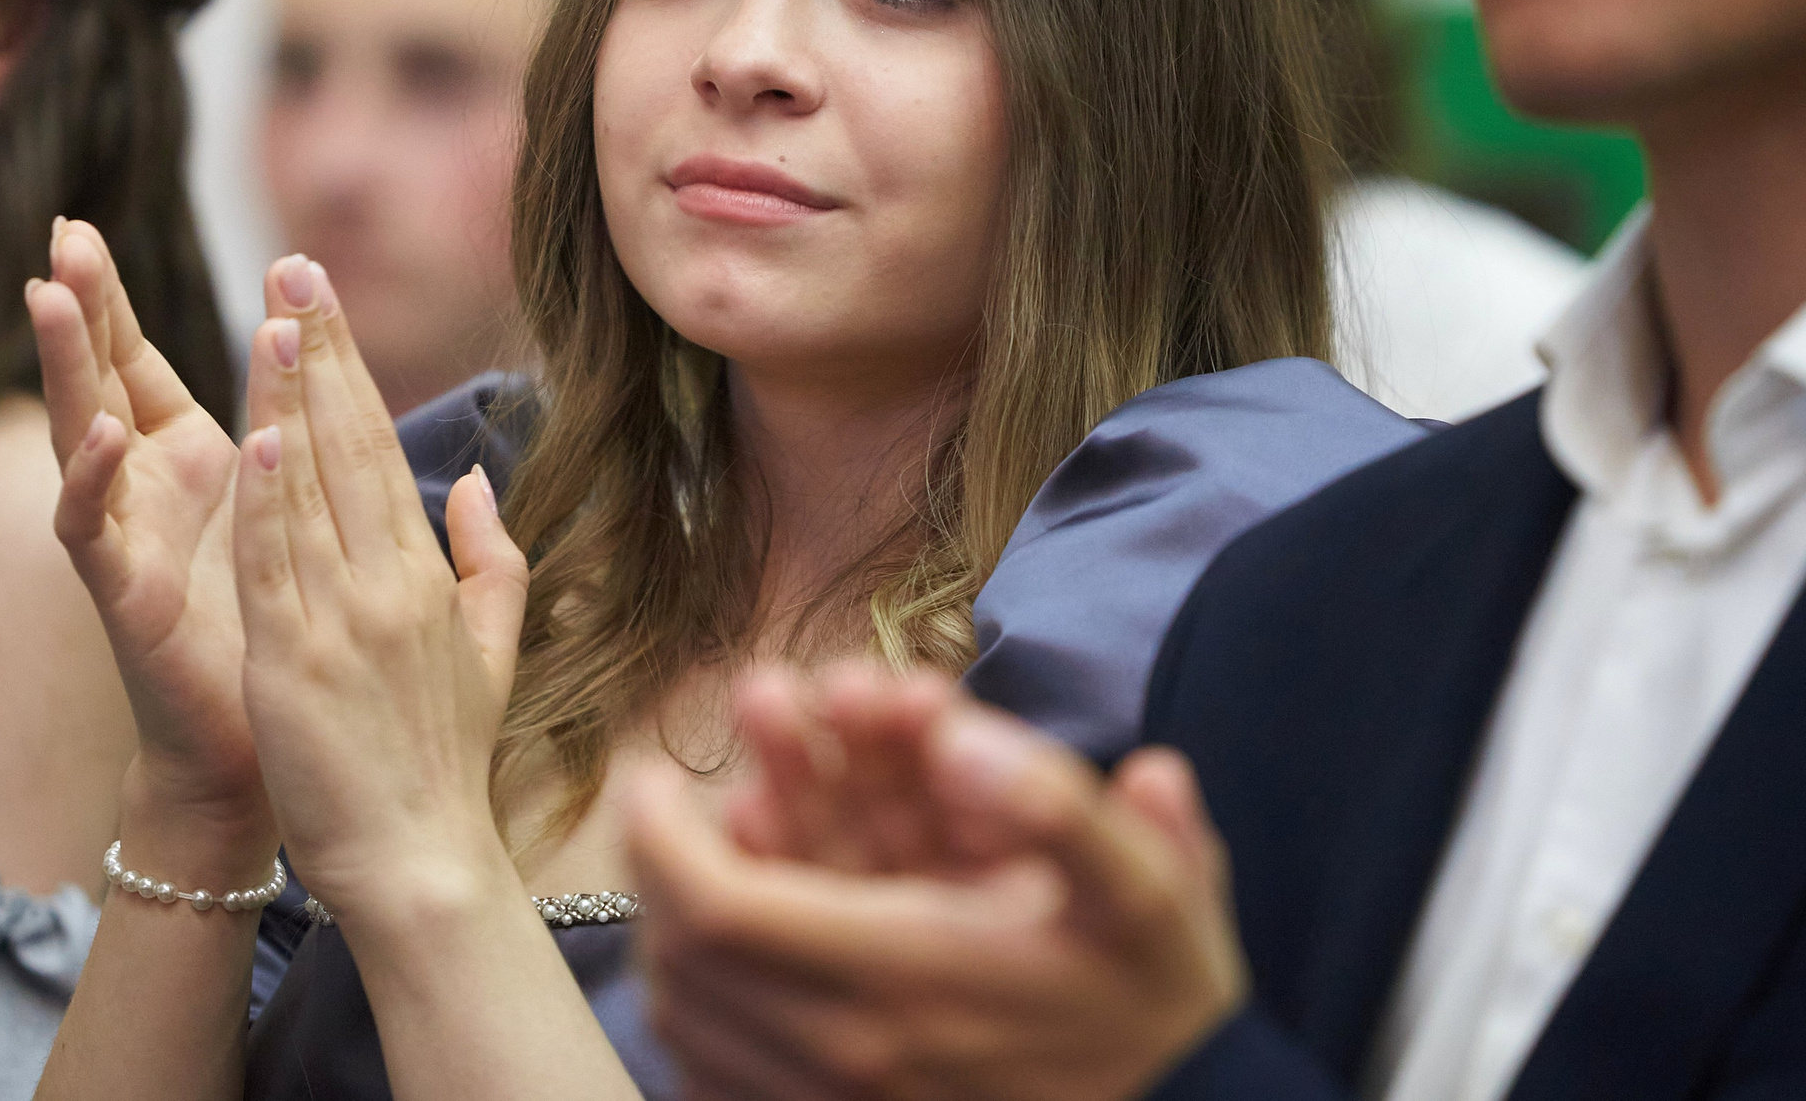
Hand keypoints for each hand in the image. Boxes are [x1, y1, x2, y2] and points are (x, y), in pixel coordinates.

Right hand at [28, 219, 266, 840]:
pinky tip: (100, 435)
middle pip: (97, 377)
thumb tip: (313, 357)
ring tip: (49, 294)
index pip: (133, 361)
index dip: (109, 300)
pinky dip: (92, 480)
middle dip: (78, 305)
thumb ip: (290, 436)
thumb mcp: (282, 505)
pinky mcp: (121, 595)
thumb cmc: (271, 630)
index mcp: (184, 461)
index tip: (81, 225)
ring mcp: (121, 538)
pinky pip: (92, 530)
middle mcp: (139, 490)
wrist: (258, 749)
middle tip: (60, 230)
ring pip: (78, 434)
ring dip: (65, 367)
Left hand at [230, 255, 529, 928]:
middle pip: (347, 447)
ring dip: (288, 401)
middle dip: (321, 352)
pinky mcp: (294, 664)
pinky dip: (266, 501)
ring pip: (308, 492)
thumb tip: (470, 479)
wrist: (420, 861)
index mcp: (426, 573)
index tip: (320, 299)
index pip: (379, 446)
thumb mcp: (491, 651)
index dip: (349, 367)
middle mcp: (387, 583)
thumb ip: (489, 558)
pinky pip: (276, 568)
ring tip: (273, 320)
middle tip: (296, 269)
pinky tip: (256, 437)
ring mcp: (342, 621)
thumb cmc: (444, 761)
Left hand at [626, 673, 1246, 1100]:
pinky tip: (726, 959)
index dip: (660, 836)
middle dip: (665, 861)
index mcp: (901, 977)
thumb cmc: (1155, 1004)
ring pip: (691, 1024)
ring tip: (704, 863)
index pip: (716, 908)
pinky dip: (699, 1017)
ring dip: (678, 928)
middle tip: (672, 802)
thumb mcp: (1149, 891)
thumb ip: (1058, 802)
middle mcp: (848, 1057)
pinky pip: (720, 1085)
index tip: (650, 777)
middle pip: (685, 959)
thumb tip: (964, 738)